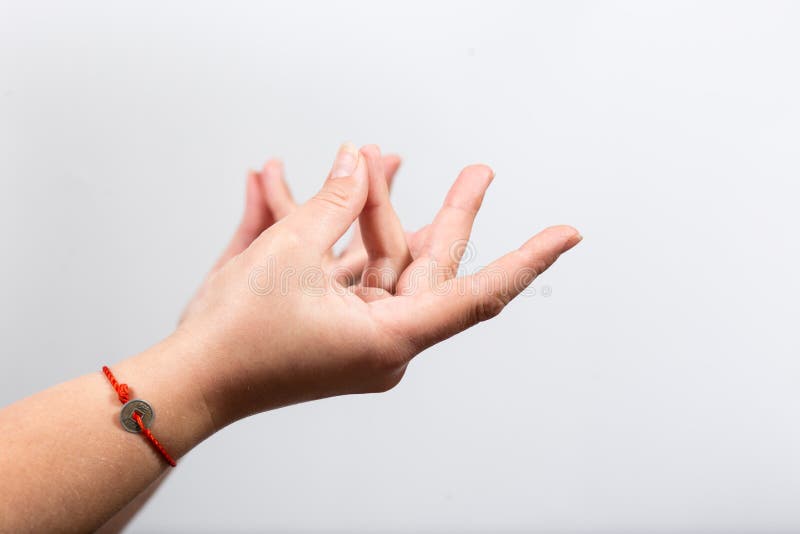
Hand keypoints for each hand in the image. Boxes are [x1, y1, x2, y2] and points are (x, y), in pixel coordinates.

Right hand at [175, 143, 581, 428]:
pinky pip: (349, 273)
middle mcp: (384, 341)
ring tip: (368, 158)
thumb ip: (331, 201)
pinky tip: (316, 191)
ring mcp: (359, 334)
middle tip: (478, 172)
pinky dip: (336, 236)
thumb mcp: (289, 252)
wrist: (190, 379)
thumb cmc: (238, 336)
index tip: (566, 235)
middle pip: (429, 266)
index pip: (477, 294)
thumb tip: (352, 162)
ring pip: (384, 262)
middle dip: (446, 213)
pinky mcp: (334, 326)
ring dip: (370, 212)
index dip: (525, 260)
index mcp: (389, 338)